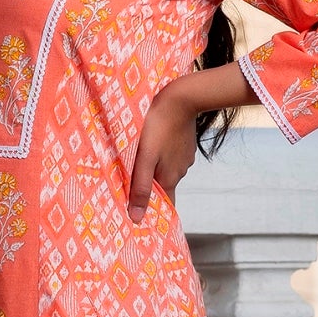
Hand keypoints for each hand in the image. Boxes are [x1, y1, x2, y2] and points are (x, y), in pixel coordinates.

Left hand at [128, 80, 200, 221]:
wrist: (182, 98)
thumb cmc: (158, 126)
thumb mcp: (144, 158)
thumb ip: (140, 187)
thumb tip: (137, 218)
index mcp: (170, 179)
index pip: (164, 205)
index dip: (153, 211)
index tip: (143, 216)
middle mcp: (180, 171)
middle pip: (163, 186)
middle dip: (149, 188)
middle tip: (132, 184)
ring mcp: (185, 156)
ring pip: (167, 169)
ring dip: (154, 168)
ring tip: (140, 160)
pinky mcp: (185, 143)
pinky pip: (171, 154)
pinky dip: (162, 154)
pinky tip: (153, 145)